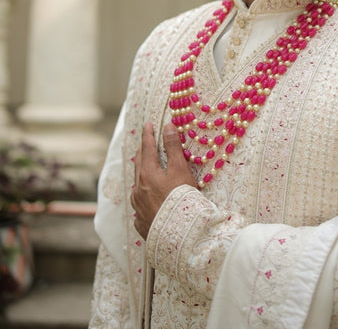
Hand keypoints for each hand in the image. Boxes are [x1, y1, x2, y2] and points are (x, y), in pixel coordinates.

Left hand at [131, 121, 195, 239]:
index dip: (148, 135)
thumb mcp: (180, 169)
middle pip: (139, 165)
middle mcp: (138, 189)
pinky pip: (139, 203)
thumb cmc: (181, 198)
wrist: (178, 233)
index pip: (147, 148)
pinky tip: (147, 197)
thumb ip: (173, 147)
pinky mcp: (141, 221)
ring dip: (141, 173)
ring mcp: (138, 206)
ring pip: (137, 185)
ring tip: (145, 168)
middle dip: (142, 152)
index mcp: (147, 174)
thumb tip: (167, 126)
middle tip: (145, 143)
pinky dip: (143, 194)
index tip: (148, 124)